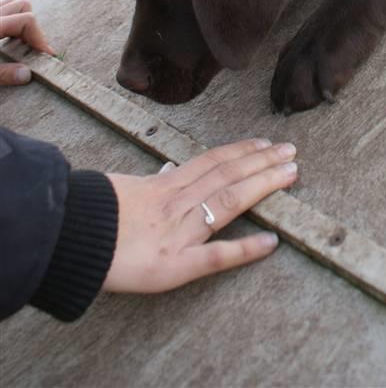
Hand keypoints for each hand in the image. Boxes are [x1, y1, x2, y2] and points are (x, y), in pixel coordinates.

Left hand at [0, 0, 55, 85]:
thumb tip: (27, 74)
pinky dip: (9, 17)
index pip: (26, 20)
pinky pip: (2, 7)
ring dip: (20, 19)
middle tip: (30, 50)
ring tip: (18, 42)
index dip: (40, 38)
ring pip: (12, 3)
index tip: (46, 56)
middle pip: (23, 6)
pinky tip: (4, 37)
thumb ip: (2, 74)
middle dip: (32, 27)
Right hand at [103, 138, 297, 292]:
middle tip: (292, 151)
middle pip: (228, 174)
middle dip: (263, 162)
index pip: (211, 161)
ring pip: (229, 200)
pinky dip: (246, 249)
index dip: (240, 151)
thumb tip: (169, 172)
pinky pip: (216, 256)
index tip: (264, 143)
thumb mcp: (123, 189)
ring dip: (263, 185)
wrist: (70, 239)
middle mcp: (178, 203)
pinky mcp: (175, 266)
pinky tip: (272, 243)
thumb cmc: (91, 215)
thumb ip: (152, 183)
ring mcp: (179, 232)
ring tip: (291, 173)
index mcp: (164, 186)